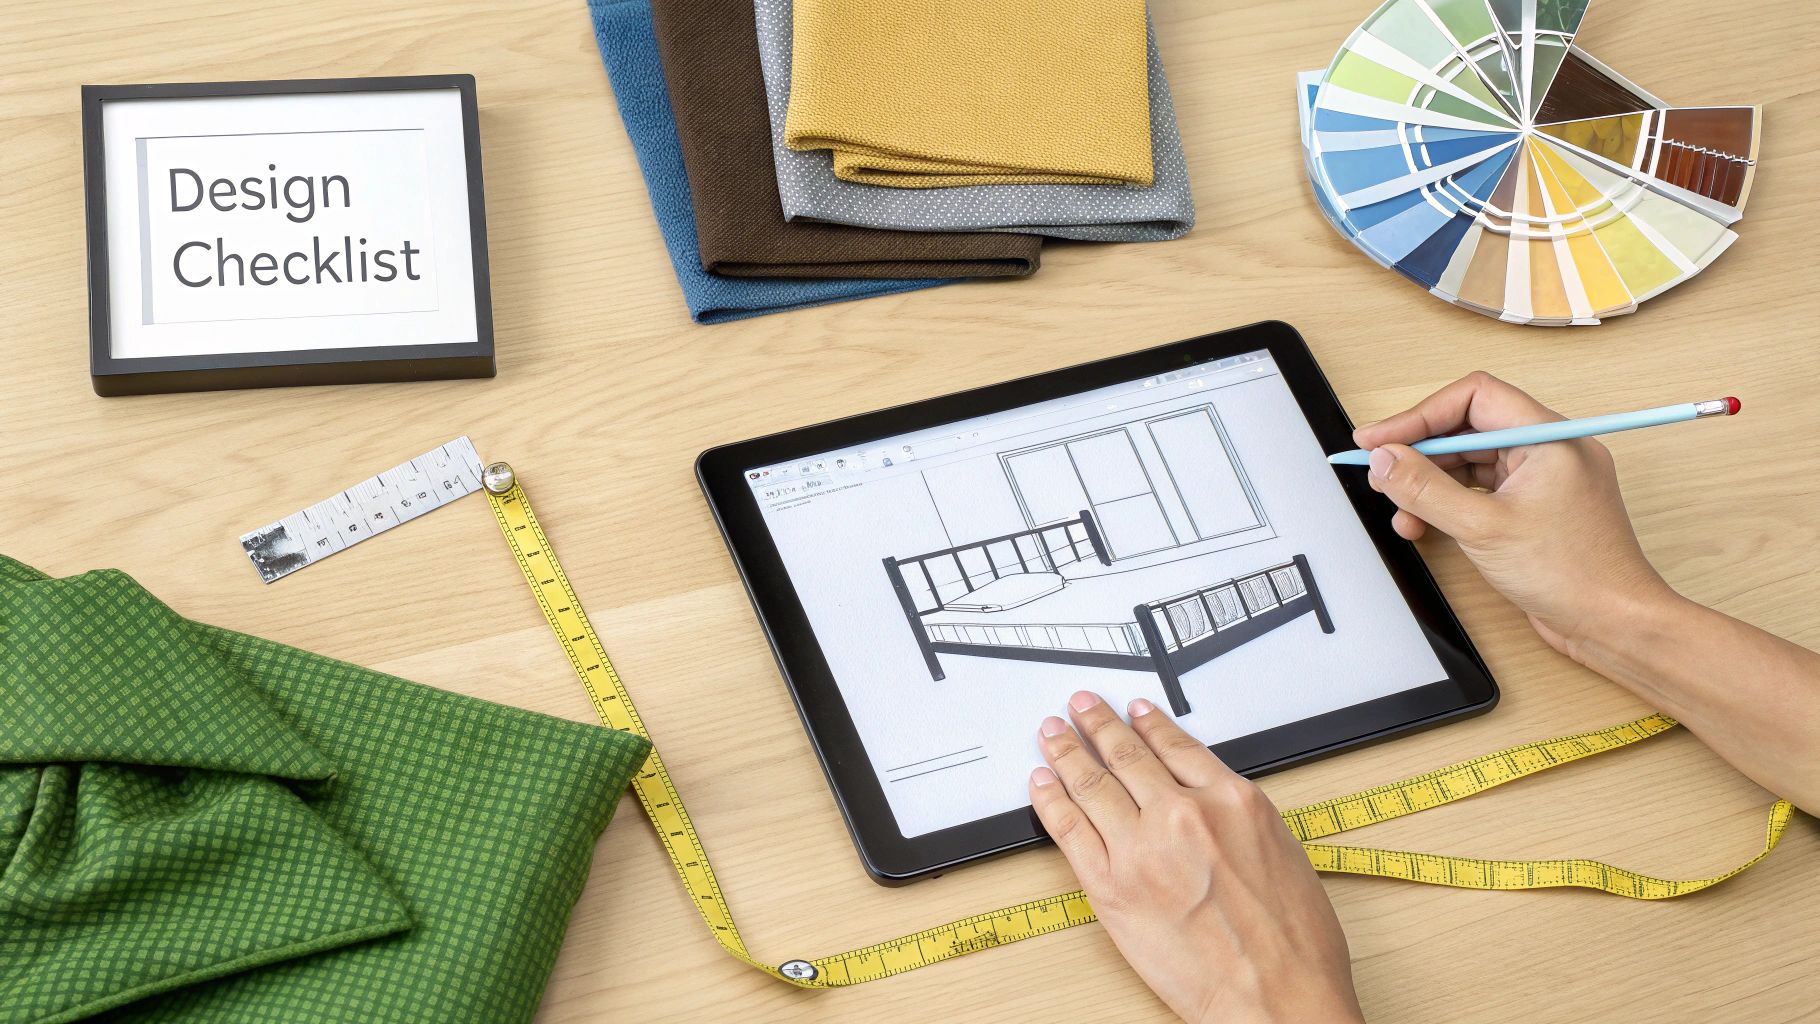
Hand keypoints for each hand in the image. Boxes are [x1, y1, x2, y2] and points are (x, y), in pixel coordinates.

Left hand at [1030, 691, 1362, 1023]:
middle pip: (1127, 756)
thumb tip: (1206, 799)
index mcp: (1233, 801)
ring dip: (1067, 753)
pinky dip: (1051, 802)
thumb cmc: (1294, 944)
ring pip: (1092, 785)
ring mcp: (1142, 850)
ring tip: (1051, 735)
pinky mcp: (1112, 889)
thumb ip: (1236, 818)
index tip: (1132, 711)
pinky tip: (1042, 784)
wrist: (1278, 998)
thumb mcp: (1282, 852)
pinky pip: (1070, 831)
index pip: (1176, 746)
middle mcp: (1184, 816)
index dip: (1147, 724)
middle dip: (1097, 726)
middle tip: (1080, 707)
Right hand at [1352, 371, 1672, 659]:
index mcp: (1549, 437)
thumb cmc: (1575, 574)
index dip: (1419, 415)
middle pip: (1467, 429)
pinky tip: (1425, 525)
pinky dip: (1449, 505)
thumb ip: (1426, 488)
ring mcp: (1542, 480)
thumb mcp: (1482, 528)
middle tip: (1381, 474)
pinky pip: (1481, 491)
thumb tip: (1385, 459)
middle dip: (1419, 453)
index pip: (1473, 398)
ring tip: (1402, 511)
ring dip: (1429, 485)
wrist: (1613, 624)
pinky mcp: (1533, 508)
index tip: (1379, 439)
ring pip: (1470, 463)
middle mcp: (1548, 450)